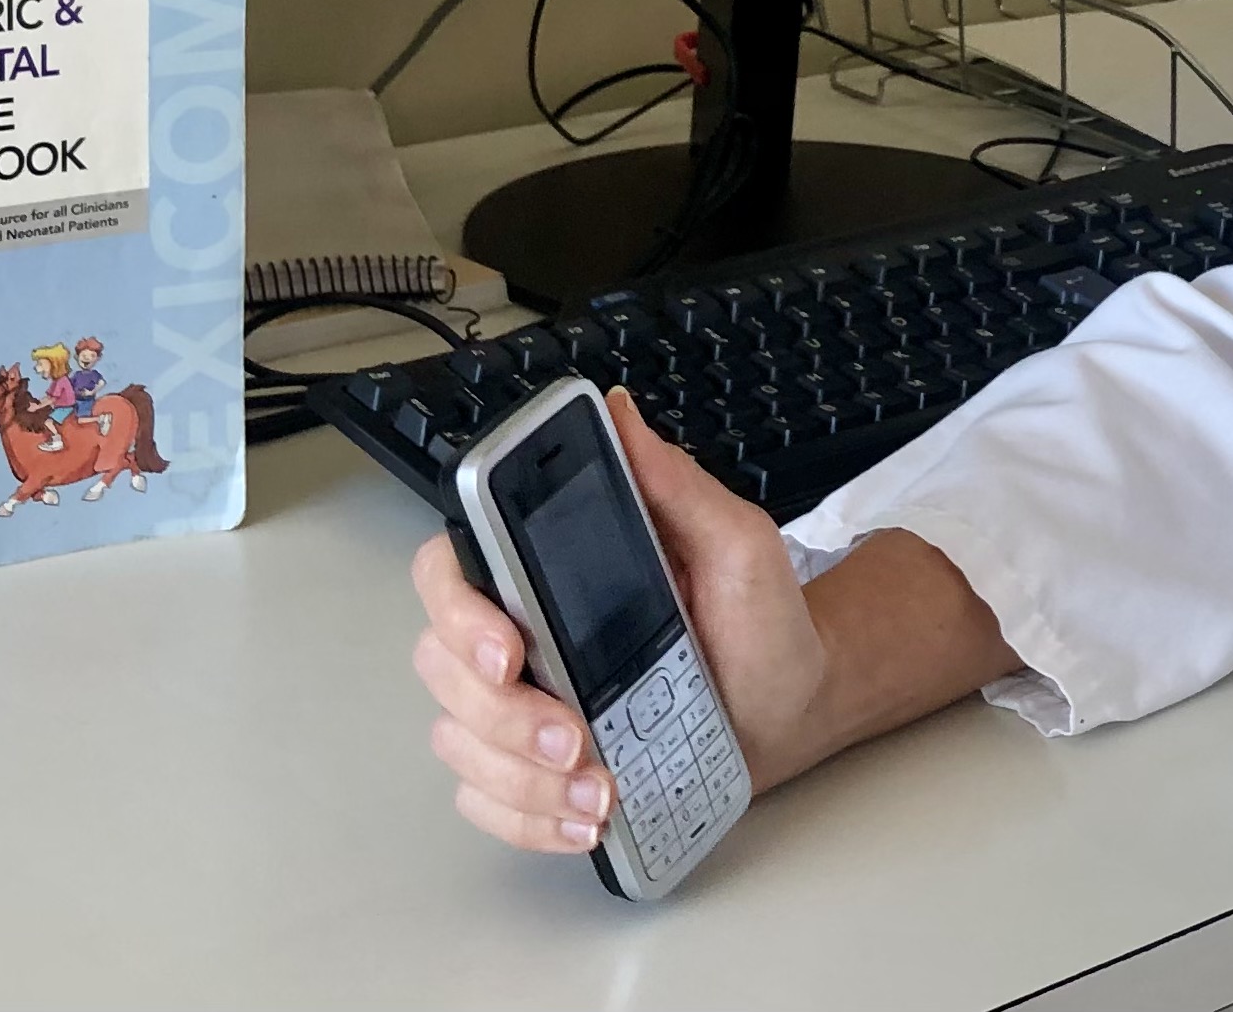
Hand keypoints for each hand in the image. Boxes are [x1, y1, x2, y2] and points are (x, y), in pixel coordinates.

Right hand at [409, 387, 1024, 856]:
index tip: (509, 649)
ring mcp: (517, 707)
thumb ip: (674, 484)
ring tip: (603, 785)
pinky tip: (587, 817)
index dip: (457, 610)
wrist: (791, 706)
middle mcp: (517, 634)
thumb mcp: (736, 543)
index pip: (451, 570)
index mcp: (547, 570)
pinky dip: (528, 819)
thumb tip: (620, 413)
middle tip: (575, 733)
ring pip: (459, 742)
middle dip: (501, 714)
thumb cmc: (759, 620)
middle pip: (441, 666)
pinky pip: (487, 802)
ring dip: (523, 775)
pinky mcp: (531, 772)